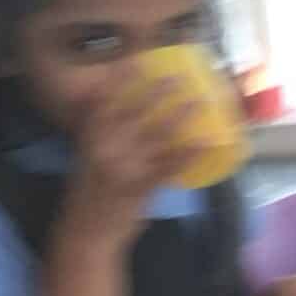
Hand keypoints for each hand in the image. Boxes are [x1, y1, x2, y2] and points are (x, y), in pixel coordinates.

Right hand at [66, 77, 200, 246]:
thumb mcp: (86, 158)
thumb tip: (119, 107)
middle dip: (158, 91)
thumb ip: (99, 134)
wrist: (86, 235)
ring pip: (157, 134)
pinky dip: (191, 153)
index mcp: (88, 138)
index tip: (138, 60)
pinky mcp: (140, 186)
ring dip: (181, 116)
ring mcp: (122, 166)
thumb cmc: (88, 194)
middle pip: (134, 111)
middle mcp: (103, 147)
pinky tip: (209, 143)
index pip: (105, 101)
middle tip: (179, 76)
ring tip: (201, 101)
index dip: (121, 80)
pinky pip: (170, 165)